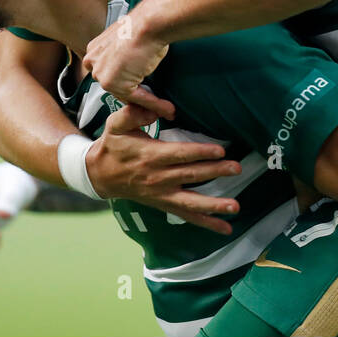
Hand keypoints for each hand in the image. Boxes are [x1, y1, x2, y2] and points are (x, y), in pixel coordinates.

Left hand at [83, 11, 168, 101]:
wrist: (150, 23)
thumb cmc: (146, 26)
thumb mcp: (131, 42)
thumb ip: (127, 58)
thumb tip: (139, 69)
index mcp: (95, 50)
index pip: (110, 73)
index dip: (129, 82)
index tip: (143, 90)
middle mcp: (93, 61)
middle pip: (115, 86)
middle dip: (135, 94)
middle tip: (155, 101)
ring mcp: (101, 73)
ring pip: (126, 94)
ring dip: (146, 102)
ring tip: (164, 107)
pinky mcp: (112, 83)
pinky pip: (136, 99)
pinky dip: (153, 104)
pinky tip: (166, 107)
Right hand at [87, 101, 243, 234]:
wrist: (100, 175)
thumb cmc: (113, 146)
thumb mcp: (115, 125)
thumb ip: (133, 113)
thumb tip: (157, 108)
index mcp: (150, 156)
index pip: (179, 155)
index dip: (200, 153)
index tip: (219, 150)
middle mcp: (158, 178)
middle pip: (191, 176)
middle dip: (215, 172)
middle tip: (236, 168)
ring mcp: (162, 194)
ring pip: (191, 202)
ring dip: (214, 205)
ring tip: (234, 207)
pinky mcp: (164, 204)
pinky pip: (187, 216)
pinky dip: (206, 223)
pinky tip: (225, 227)